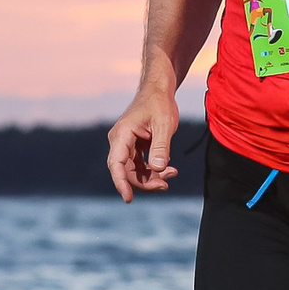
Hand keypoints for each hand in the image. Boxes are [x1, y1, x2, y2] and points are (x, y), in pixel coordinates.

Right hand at [104, 86, 180, 200]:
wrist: (158, 90)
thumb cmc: (160, 103)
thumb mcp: (164, 125)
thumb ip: (160, 147)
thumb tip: (158, 169)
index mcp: (122, 134)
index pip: (116, 164)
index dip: (121, 183)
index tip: (128, 198)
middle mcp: (119, 141)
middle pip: (126, 171)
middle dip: (145, 182)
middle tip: (166, 185)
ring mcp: (126, 144)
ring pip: (133, 170)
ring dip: (151, 176)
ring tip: (172, 173)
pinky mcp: (133, 146)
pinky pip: (139, 165)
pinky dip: (153, 170)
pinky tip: (168, 169)